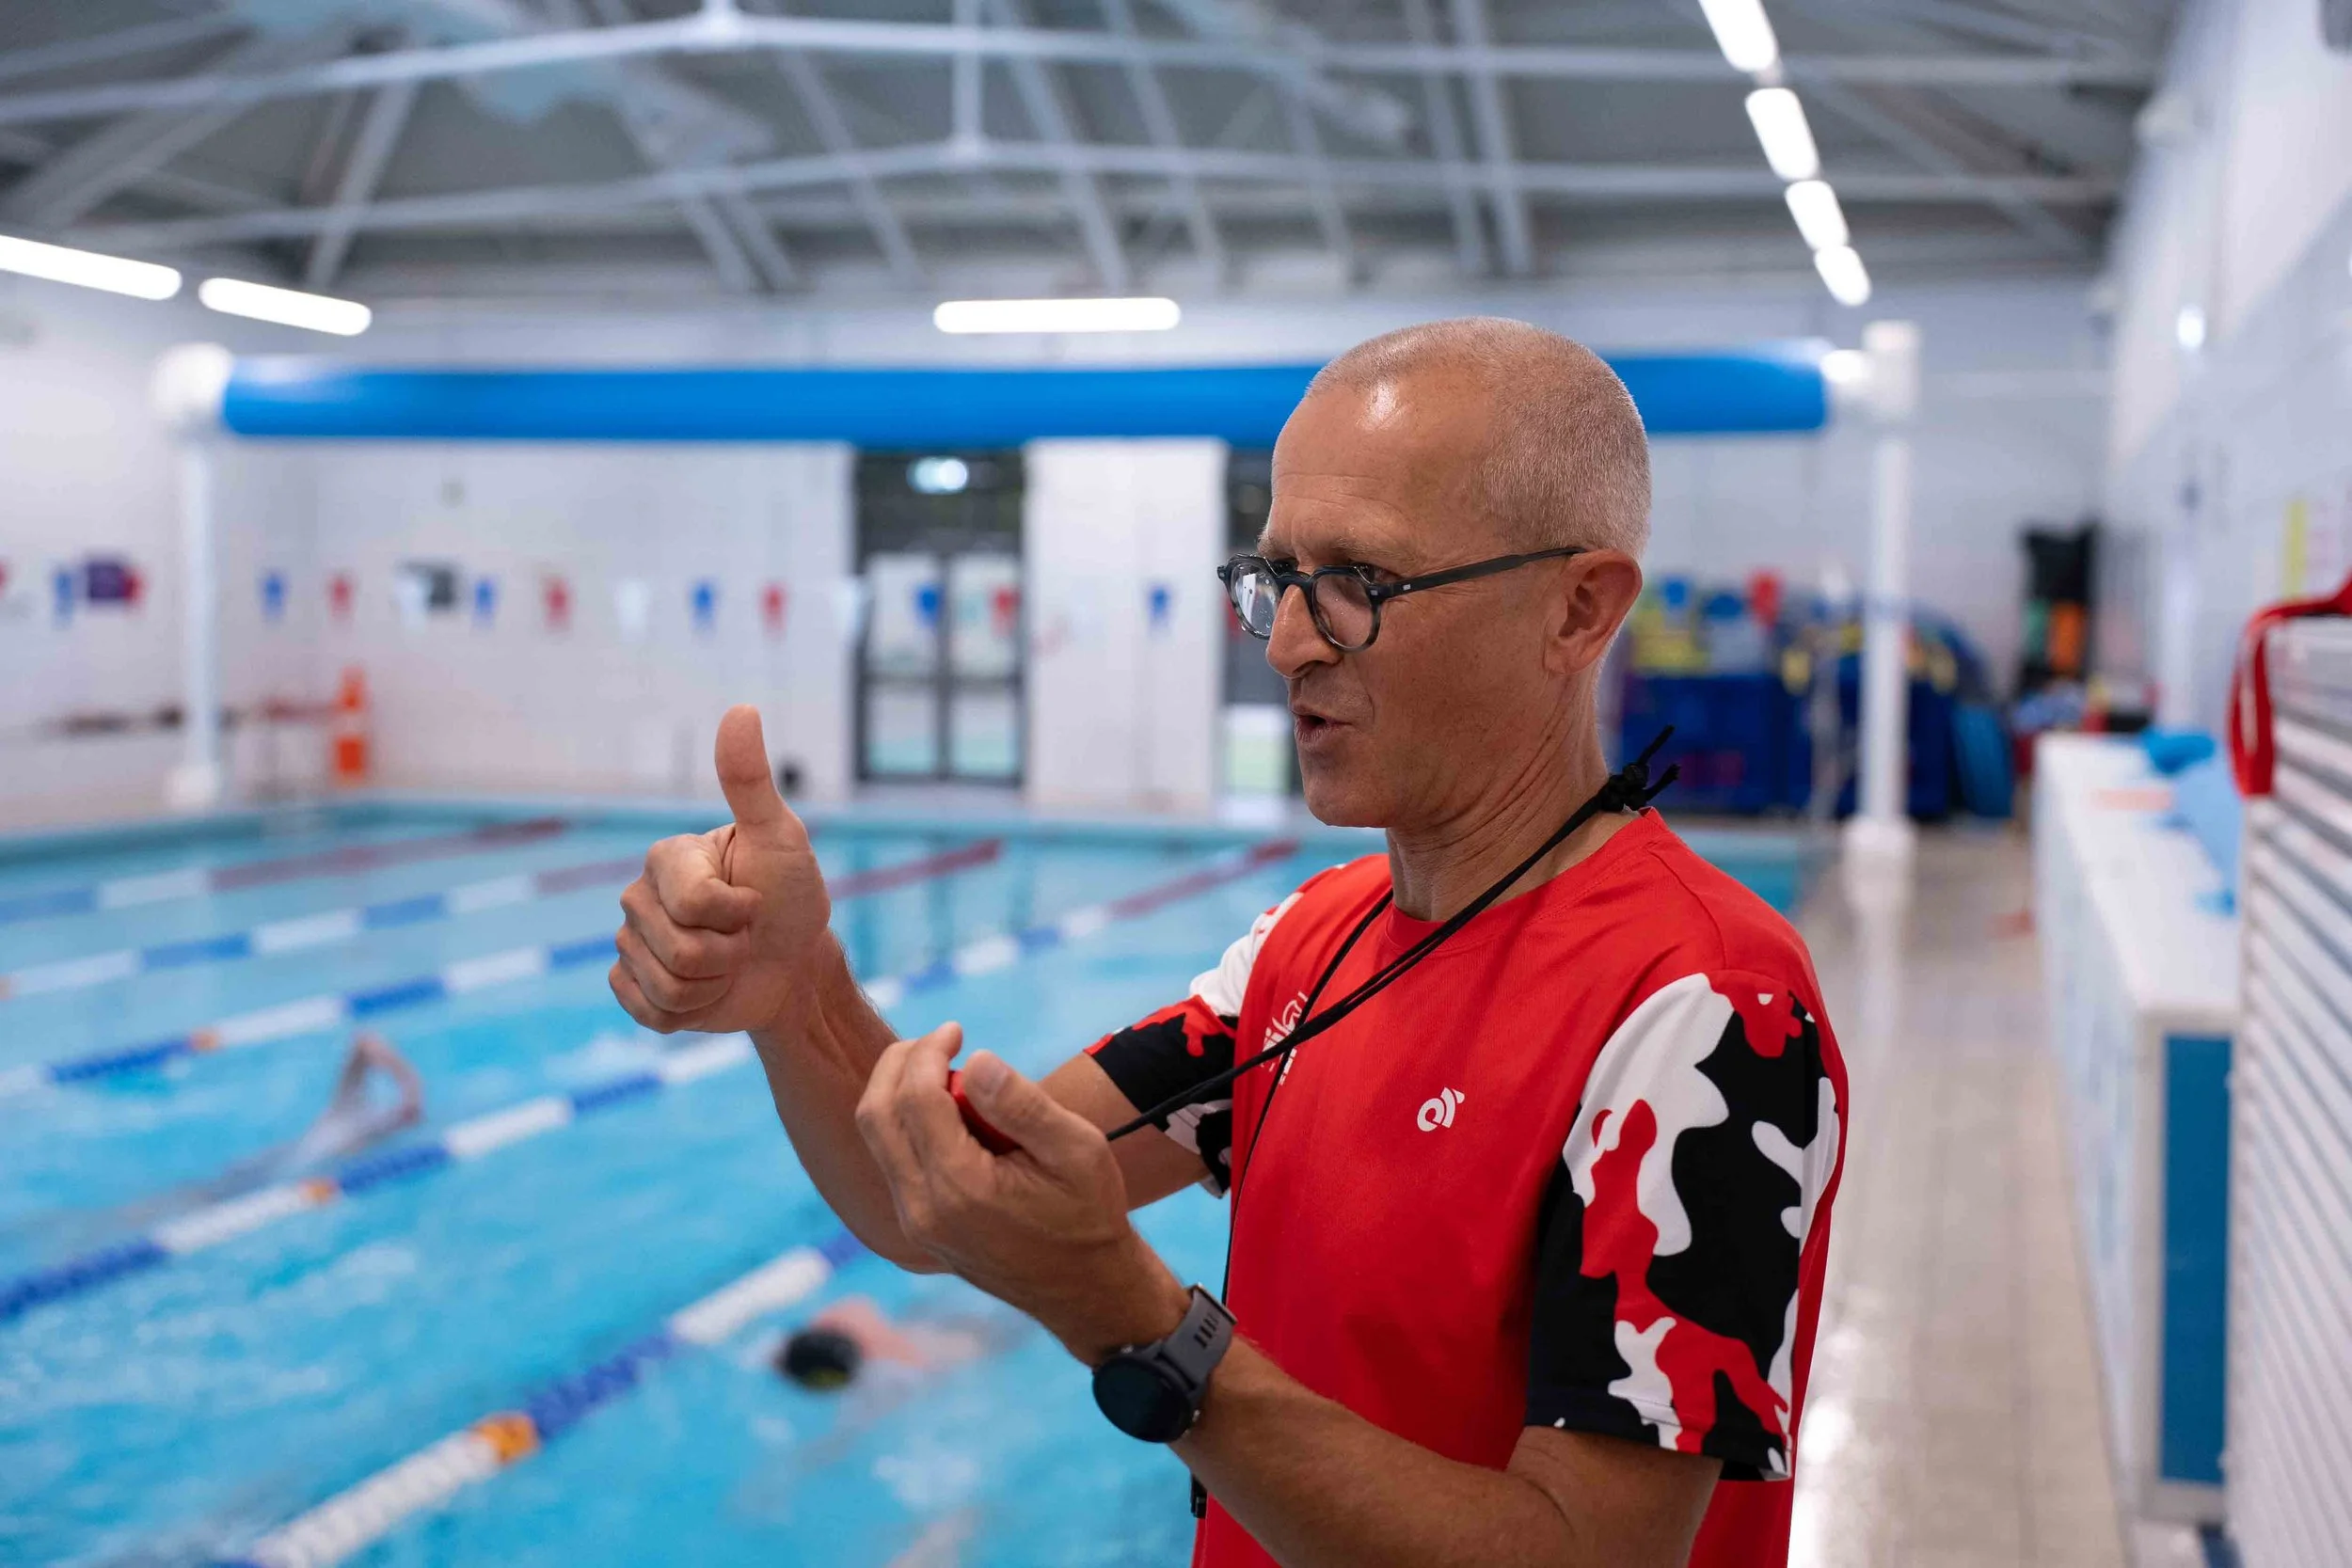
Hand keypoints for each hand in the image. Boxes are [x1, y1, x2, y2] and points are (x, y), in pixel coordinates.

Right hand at [610, 705, 833, 1033]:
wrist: (794, 964)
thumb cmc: (791, 895)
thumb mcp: (780, 837)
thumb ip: (751, 780)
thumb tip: (741, 708)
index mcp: (667, 858)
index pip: (696, 904)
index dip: (739, 914)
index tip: (756, 903)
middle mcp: (638, 896)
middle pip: (681, 951)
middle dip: (729, 955)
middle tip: (745, 937)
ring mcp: (631, 943)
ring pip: (666, 986)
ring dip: (714, 986)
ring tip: (729, 964)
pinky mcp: (633, 988)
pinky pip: (646, 1011)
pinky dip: (687, 1012)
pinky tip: (706, 991)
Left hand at [857, 1024, 1189, 1362]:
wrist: (1083, 1288)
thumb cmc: (1088, 1213)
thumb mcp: (1077, 1150)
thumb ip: (1022, 1104)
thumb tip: (974, 1060)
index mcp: (961, 1186)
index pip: (915, 1097)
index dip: (929, 1050)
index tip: (956, 1030)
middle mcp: (924, 1207)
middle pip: (876, 1114)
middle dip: (899, 1063)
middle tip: (938, 1040)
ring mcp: (915, 1221)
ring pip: (876, 1138)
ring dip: (897, 1091)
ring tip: (943, 1069)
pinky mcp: (917, 1226)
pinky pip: (891, 1159)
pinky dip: (905, 1121)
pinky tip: (947, 1109)